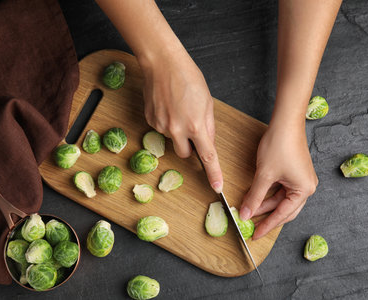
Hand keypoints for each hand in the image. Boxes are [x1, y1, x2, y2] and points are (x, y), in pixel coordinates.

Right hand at [138, 48, 222, 192]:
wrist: (162, 63)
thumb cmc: (187, 77)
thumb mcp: (207, 102)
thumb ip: (207, 125)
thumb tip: (207, 141)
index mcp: (195, 125)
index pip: (207, 156)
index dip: (213, 173)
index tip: (217, 187)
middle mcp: (176, 130)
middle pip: (185, 154)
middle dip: (189, 147)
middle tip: (191, 128)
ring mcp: (161, 126)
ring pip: (172, 139)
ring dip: (177, 131)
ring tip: (178, 107)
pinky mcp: (150, 120)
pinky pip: (161, 129)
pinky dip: (166, 121)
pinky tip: (168, 105)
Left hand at [239, 122, 317, 239]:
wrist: (285, 122)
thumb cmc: (279, 146)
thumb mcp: (264, 175)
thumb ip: (255, 197)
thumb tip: (246, 213)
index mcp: (304, 190)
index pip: (283, 214)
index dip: (267, 225)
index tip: (255, 235)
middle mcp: (306, 187)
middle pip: (284, 210)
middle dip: (267, 217)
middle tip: (251, 227)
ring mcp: (301, 179)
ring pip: (281, 199)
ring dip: (265, 205)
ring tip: (249, 211)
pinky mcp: (294, 172)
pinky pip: (280, 189)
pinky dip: (268, 194)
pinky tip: (255, 198)